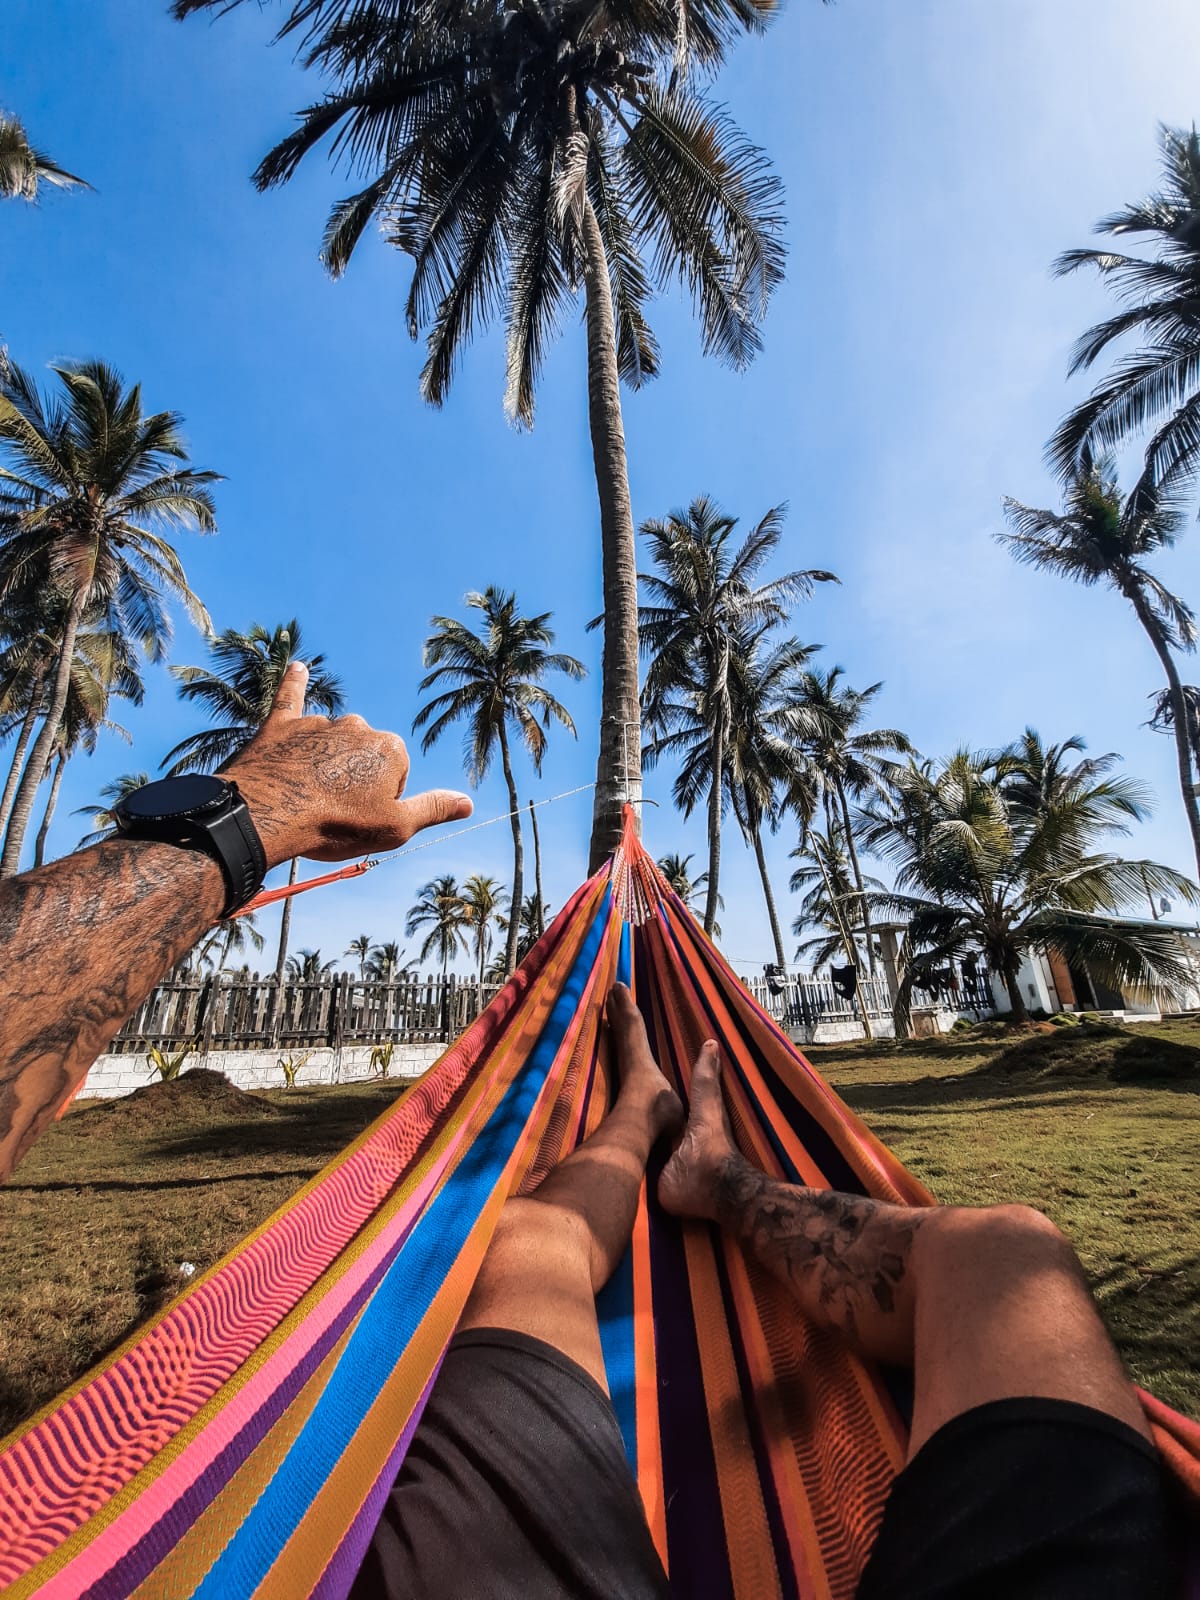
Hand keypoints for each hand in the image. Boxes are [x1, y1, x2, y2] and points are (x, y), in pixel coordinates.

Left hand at [223, 662, 471, 864]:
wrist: (269, 814)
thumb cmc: (336, 824)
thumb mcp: (395, 827)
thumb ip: (433, 809)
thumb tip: (467, 802)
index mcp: (391, 748)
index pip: (395, 776)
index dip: (379, 803)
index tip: (361, 818)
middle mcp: (359, 726)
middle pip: (364, 756)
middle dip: (353, 780)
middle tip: (333, 810)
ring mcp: (321, 723)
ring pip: (332, 740)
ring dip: (325, 761)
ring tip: (306, 793)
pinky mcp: (284, 724)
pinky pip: (291, 697)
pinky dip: (294, 684)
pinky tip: (297, 669)